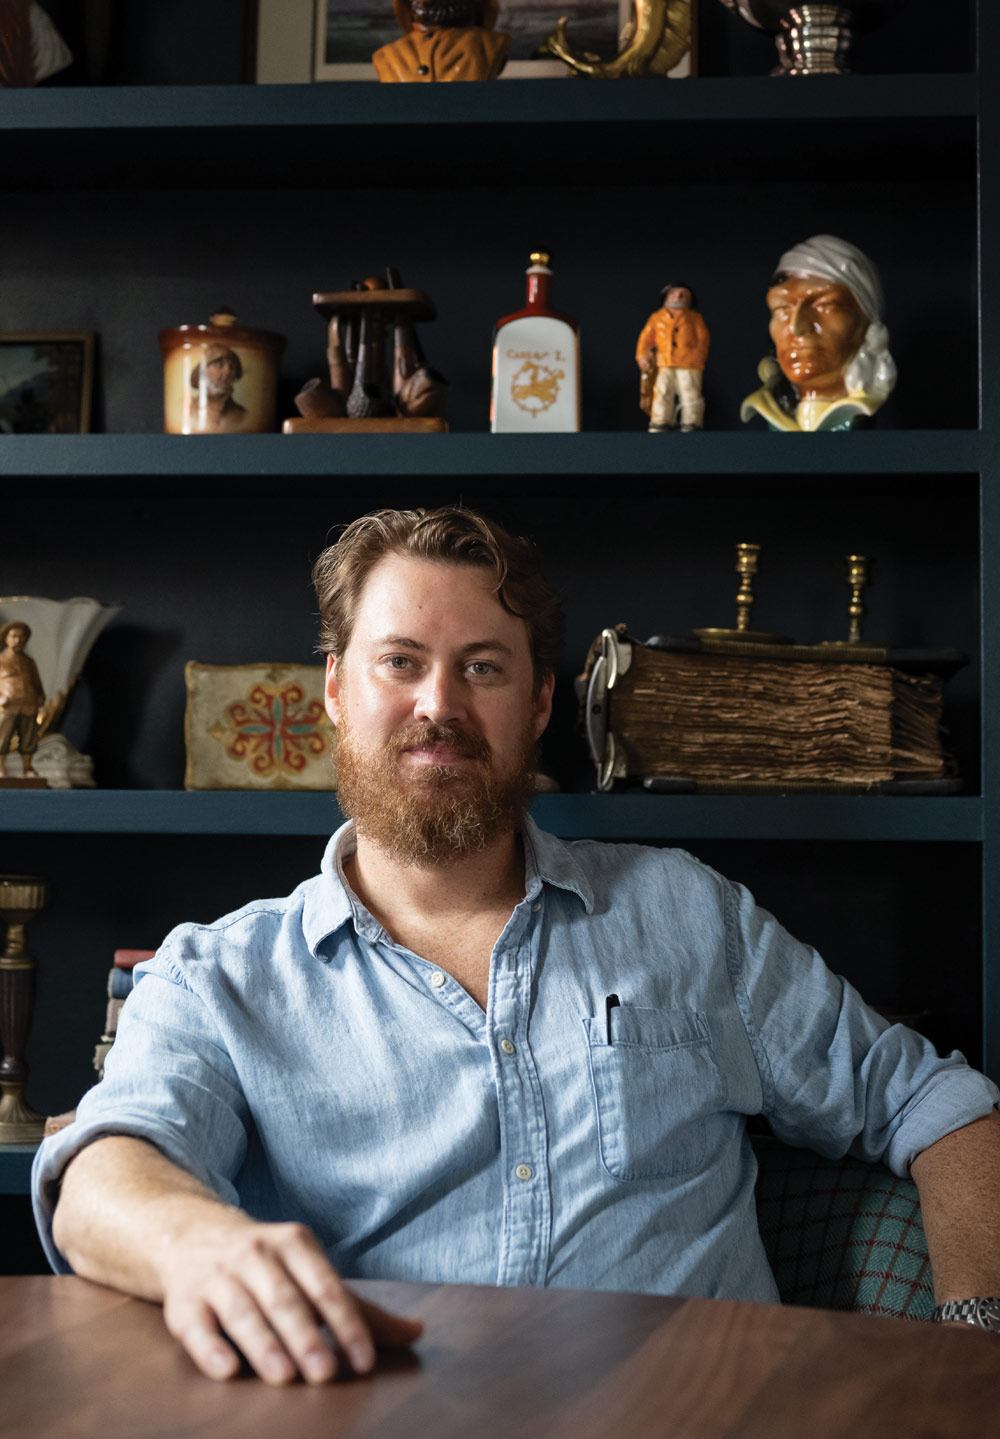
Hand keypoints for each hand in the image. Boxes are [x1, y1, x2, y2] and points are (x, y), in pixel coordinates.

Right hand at [159, 1218, 422, 1384]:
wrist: (191, 1235)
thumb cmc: (269, 1266)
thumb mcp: (312, 1273)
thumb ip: (360, 1309)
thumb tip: (418, 1333)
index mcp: (295, 1243)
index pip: (327, 1286)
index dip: (348, 1324)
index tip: (365, 1362)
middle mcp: (256, 1254)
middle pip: (285, 1299)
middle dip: (306, 1337)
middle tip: (325, 1374)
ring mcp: (217, 1276)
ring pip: (243, 1311)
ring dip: (264, 1345)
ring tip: (284, 1377)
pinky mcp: (184, 1301)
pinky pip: (197, 1326)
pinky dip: (211, 1348)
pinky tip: (227, 1370)